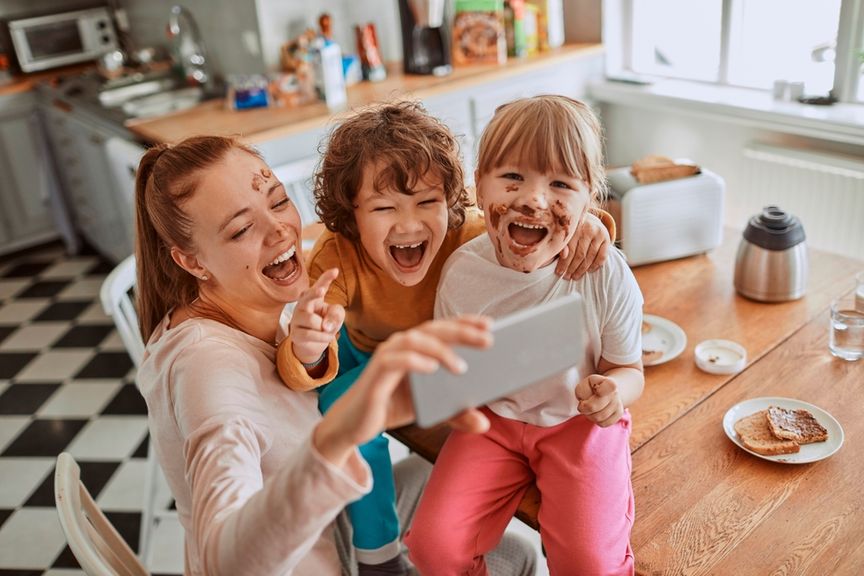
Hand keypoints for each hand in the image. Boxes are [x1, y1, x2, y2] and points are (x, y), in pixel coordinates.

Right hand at [289, 268, 344, 364]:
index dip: (326, 278)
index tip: (335, 271)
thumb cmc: (326, 324)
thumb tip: (324, 326)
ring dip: (324, 328)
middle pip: (307, 296)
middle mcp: (302, 305)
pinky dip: (322, 338)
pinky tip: (326, 337)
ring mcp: (296, 319)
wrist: (314, 345)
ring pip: (313, 321)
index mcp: (314, 297)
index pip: (320, 285)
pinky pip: (310, 334)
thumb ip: (336, 314)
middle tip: (322, 290)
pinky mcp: (295, 334)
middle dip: (314, 293)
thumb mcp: (337, 316)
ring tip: (325, 330)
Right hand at [313, 316, 492, 465]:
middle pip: (434, 330)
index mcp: (417, 347)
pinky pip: (396, 360)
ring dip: (441, 350)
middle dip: (462, 332)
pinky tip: (431, 368)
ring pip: (416, 340)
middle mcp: (402, 345)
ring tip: (461, 367)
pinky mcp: (376, 373)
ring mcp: (388, 356)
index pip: (444, 328)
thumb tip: (484, 423)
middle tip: (488, 339)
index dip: (465, 322)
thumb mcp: (430, 409)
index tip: (490, 324)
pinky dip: (415, 361)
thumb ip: (456, 414)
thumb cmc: (391, 406)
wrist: (355, 424)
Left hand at [555, 212, 609, 279]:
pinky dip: (595, 265)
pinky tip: (589, 271)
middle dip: (572, 268)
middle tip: (566, 277)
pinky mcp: (607, 239)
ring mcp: (599, 234)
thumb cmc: (574, 231)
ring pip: (590, 256)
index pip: (569, 249)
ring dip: (582, 269)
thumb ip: (563, 245)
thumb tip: (563, 255)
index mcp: (575, 227)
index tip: (558, 272)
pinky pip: (602, 256)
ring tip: (575, 276)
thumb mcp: (567, 235)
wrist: (591, 221)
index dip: (564, 262)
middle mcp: (588, 228)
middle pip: (580, 254)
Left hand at [575, 374, 623, 426]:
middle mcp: (615, 394)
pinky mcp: (618, 415)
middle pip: (593, 407)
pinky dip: (596, 420)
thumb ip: (582, 391)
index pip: (606, 389)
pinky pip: (603, 423)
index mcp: (609, 383)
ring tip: (589, 408)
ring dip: (589, 414)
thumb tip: (585, 404)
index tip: (595, 391)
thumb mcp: (584, 384)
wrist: (606, 390)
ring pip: (598, 417)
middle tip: (582, 404)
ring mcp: (618, 405)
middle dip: (584, 407)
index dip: (598, 392)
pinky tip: (596, 413)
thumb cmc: (592, 387)